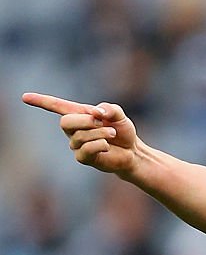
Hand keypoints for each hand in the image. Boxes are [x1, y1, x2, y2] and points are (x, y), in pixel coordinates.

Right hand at [22, 92, 138, 175]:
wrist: (131, 150)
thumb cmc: (121, 130)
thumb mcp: (119, 115)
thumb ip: (110, 109)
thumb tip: (98, 112)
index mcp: (79, 114)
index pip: (56, 106)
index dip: (41, 101)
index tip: (25, 97)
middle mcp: (73, 129)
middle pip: (65, 122)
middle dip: (86, 121)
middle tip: (102, 122)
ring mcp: (76, 144)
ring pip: (80, 136)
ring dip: (100, 132)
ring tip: (112, 134)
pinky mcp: (83, 158)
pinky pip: (86, 149)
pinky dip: (101, 144)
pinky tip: (107, 146)